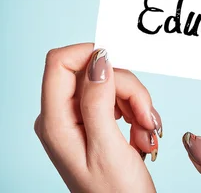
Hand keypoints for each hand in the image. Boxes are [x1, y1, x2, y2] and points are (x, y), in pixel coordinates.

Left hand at [34, 43, 163, 191]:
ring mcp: (78, 120)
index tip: (121, 67)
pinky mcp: (95, 123)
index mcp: (55, 122)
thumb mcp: (107, 146)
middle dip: (128, 90)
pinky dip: (137, 112)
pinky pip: (119, 100)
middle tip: (145, 117)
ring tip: (145, 133)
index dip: (91, 54)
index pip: (60, 62)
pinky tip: (142, 135)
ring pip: (112, 85)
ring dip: (137, 104)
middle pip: (94, 73)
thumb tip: (98, 59)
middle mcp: (62, 117)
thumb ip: (98, 101)